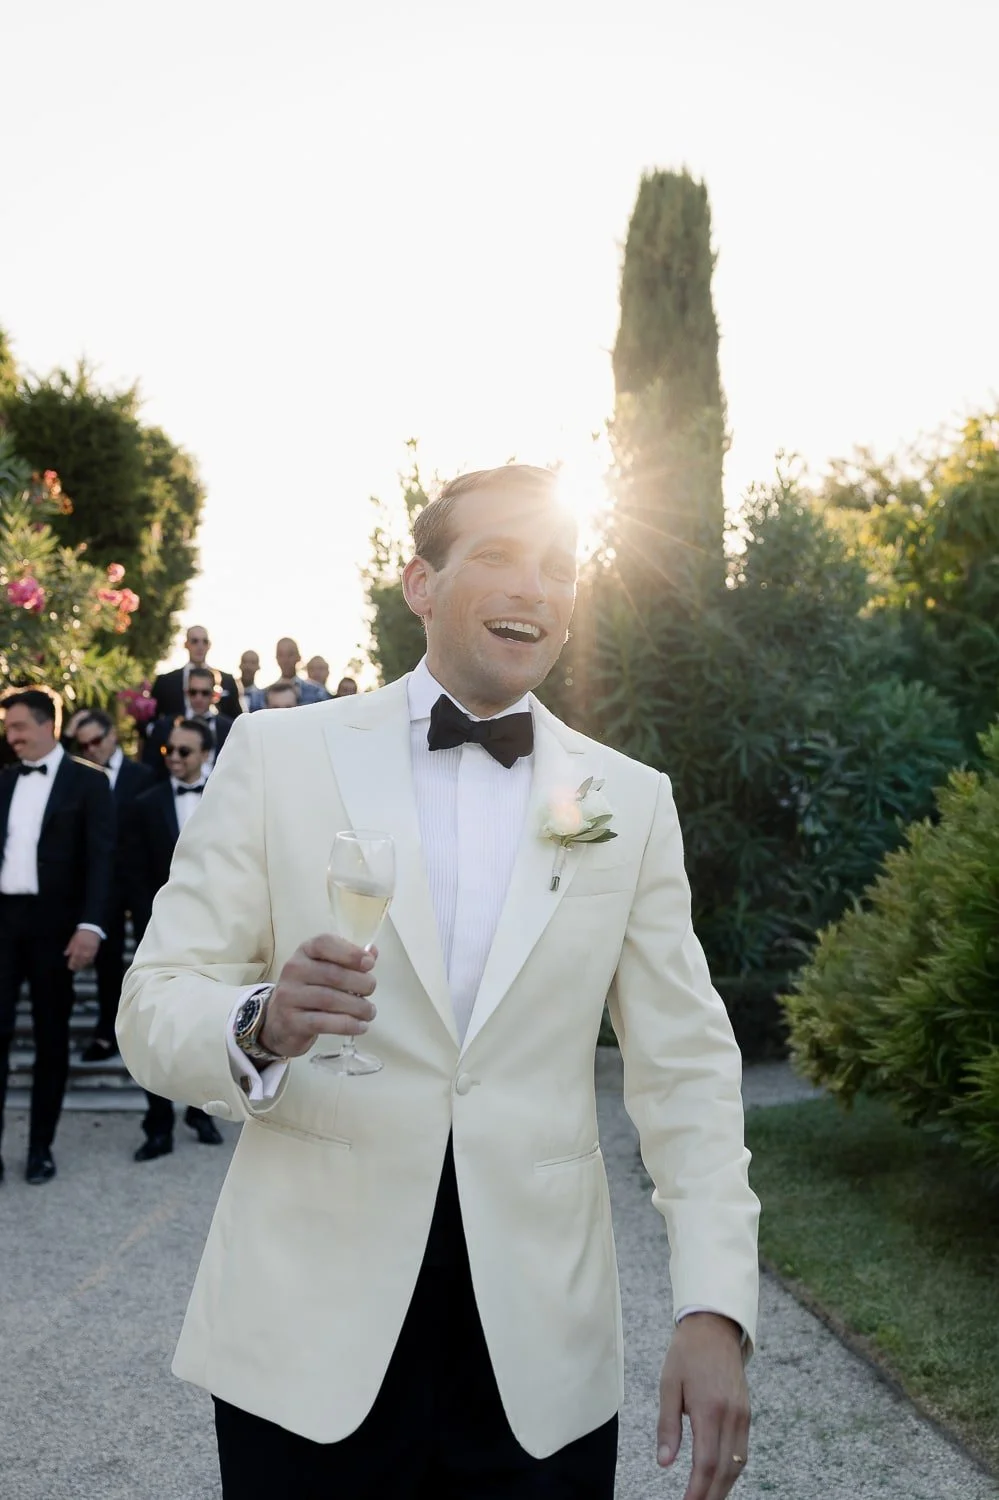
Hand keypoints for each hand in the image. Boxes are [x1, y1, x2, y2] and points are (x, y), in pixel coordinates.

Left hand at [64, 928, 100, 972]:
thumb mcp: (73, 939)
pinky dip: (90, 961)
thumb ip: (70, 947)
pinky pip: (92, 957)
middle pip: (80, 960)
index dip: (72, 963)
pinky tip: (88, 963)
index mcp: (76, 946)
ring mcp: (90, 950)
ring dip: (83, 965)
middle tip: (75, 970)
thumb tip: (66, 954)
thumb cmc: (80, 933)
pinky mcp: (95, 950)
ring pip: (86, 960)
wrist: (91, 928)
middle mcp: (83, 949)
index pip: (74, 957)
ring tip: (81, 968)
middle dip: (77, 966)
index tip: (70, 967)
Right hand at [260, 934, 377, 1058]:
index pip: (325, 943)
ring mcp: (290, 996)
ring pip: (329, 999)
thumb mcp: (326, 968)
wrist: (279, 1021)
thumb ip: (350, 959)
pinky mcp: (291, 1021)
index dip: (350, 952)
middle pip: (333, 974)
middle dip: (360, 983)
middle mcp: (294, 970)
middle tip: (371, 991)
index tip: (370, 964)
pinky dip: (347, 1025)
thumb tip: (373, 952)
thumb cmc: (310, 989)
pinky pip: (323, 1023)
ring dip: (357, 1007)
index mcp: (305, 951)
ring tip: (369, 1012)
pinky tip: (361, 1026)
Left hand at [657, 1313, 749, 1498]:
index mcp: (709, 1409)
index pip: (706, 1462)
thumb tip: (665, 1462)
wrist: (714, 1328)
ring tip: (706, 1499)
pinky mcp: (747, 1413)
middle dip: (711, 1495)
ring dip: (723, 1487)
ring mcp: (742, 1415)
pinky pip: (742, 1451)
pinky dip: (732, 1470)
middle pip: (725, 1470)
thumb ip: (668, 1425)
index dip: (698, 1490)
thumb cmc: (686, 1354)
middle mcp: (731, 1416)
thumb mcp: (668, 1385)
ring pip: (737, 1464)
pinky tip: (720, 1478)